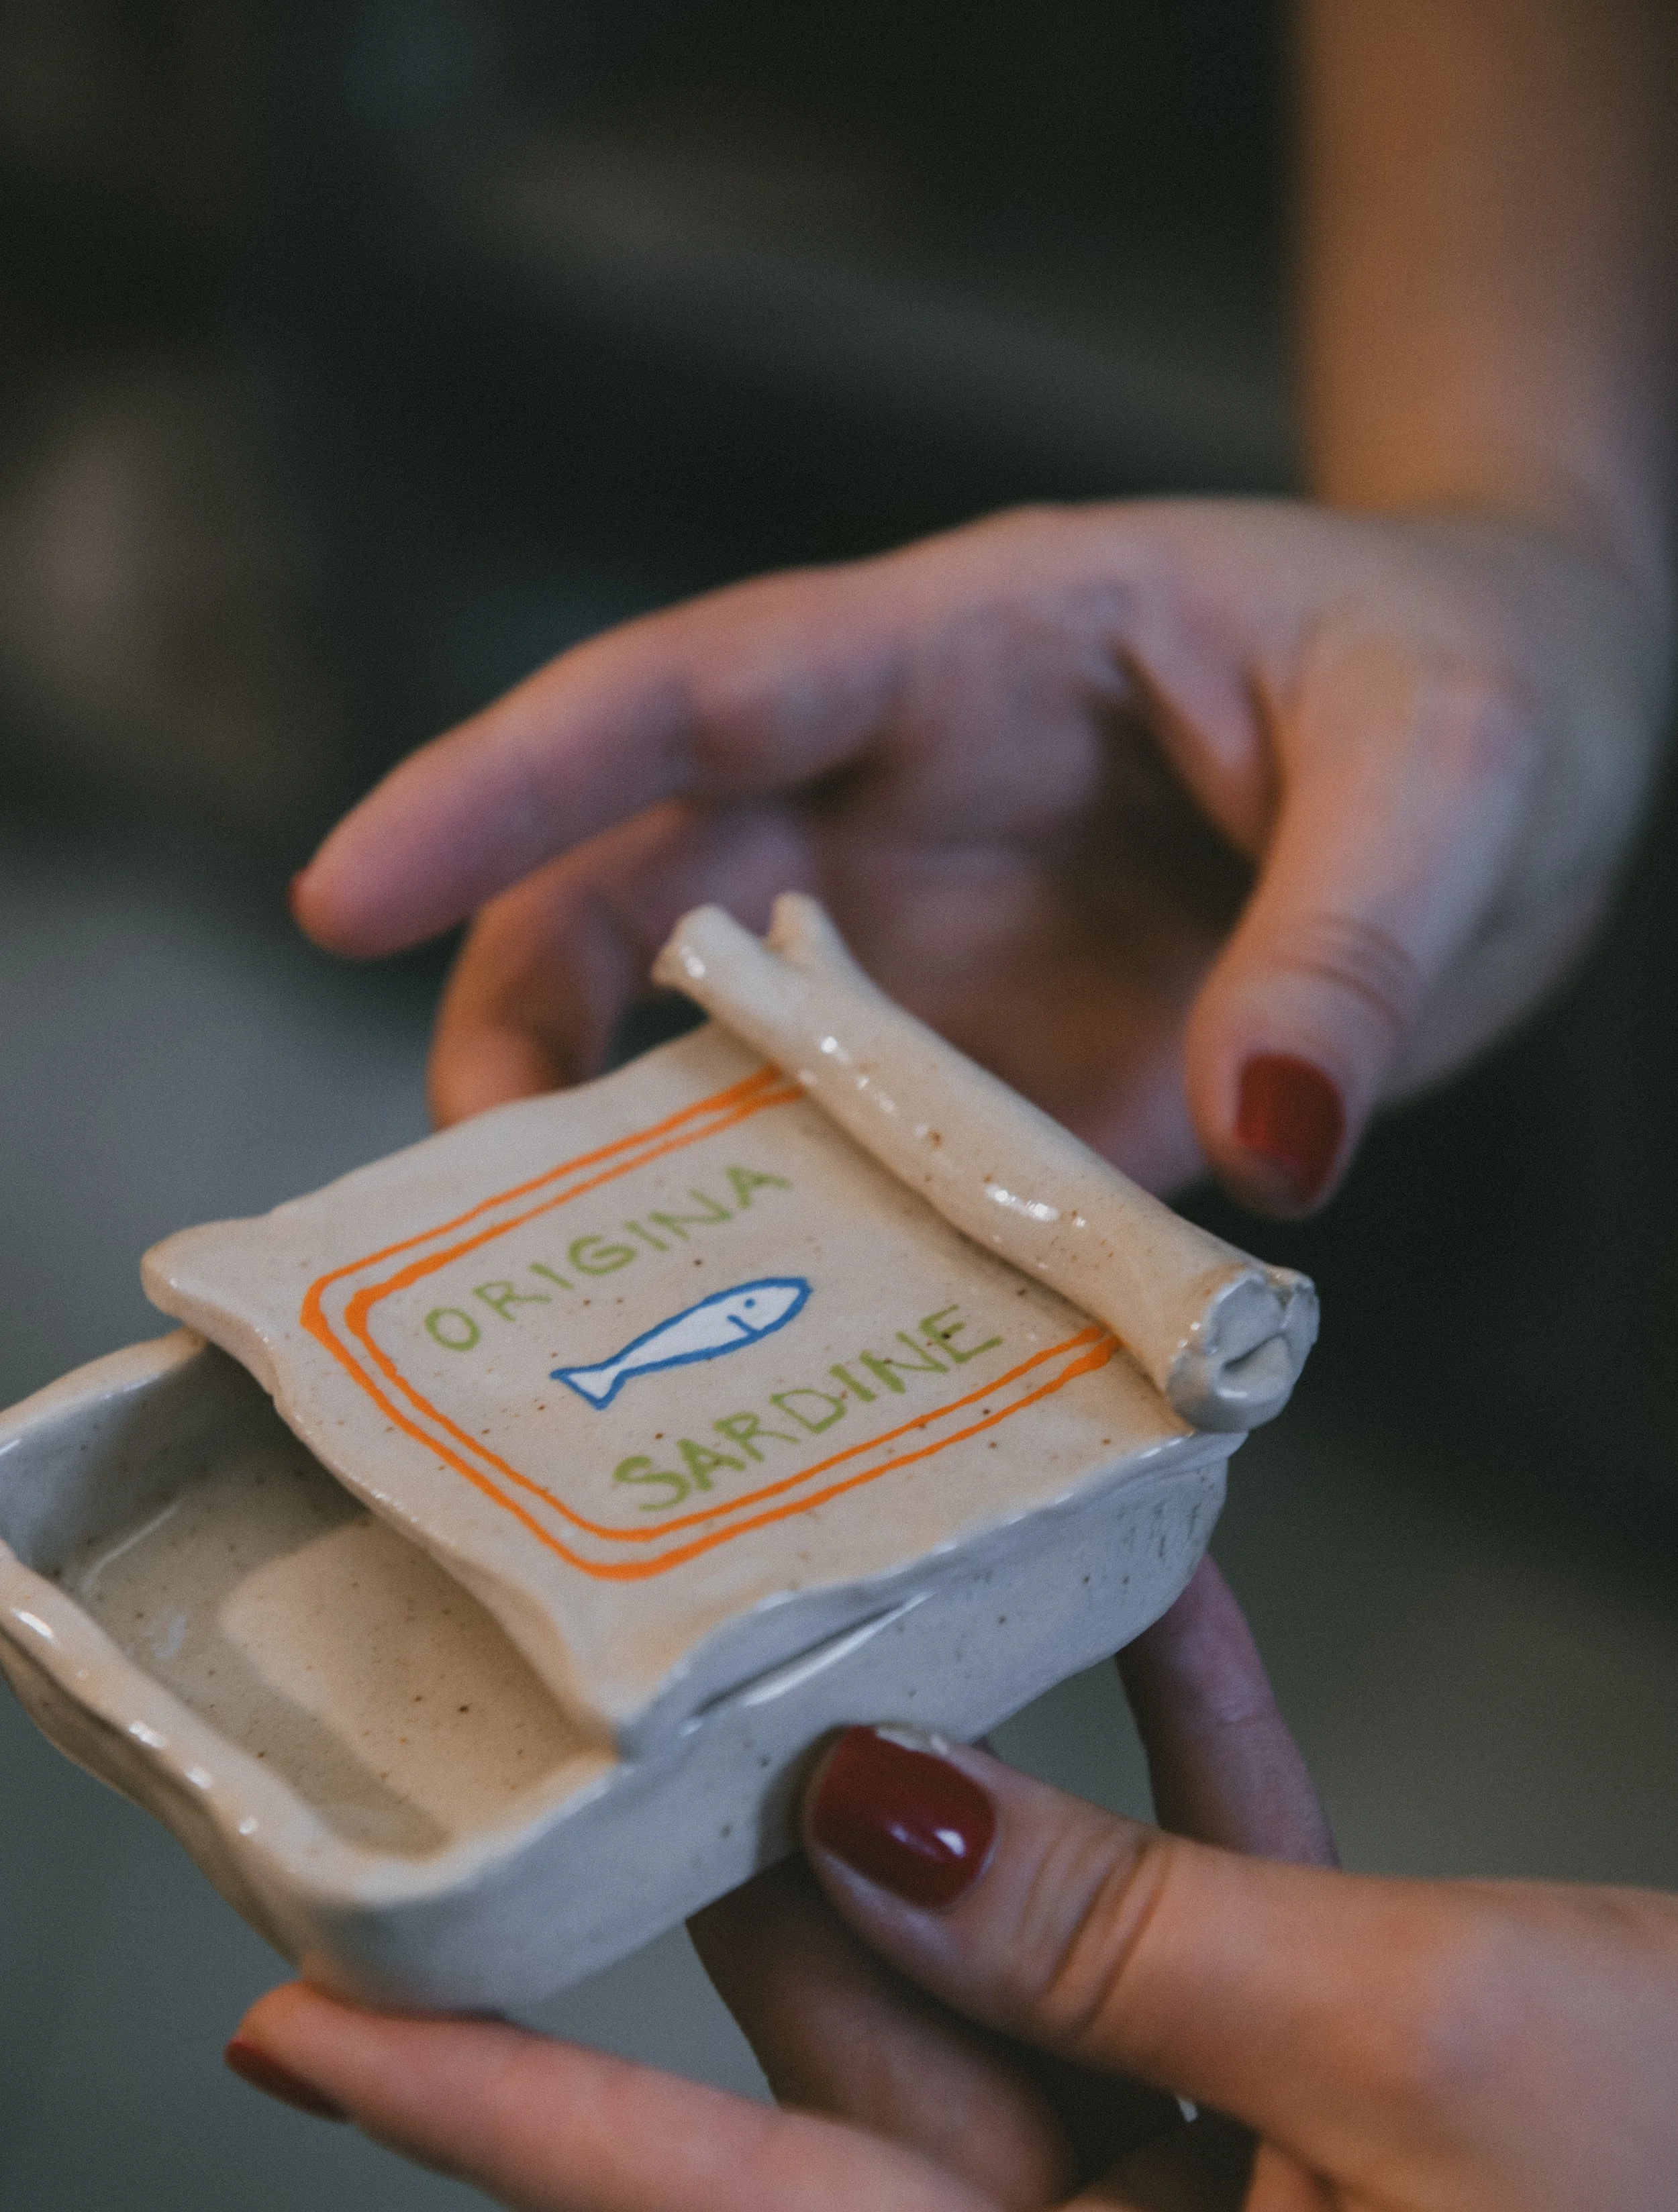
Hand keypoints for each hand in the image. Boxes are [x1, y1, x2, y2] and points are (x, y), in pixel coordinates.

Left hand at [228, 1563, 1677, 2211]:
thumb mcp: (1411, 2043)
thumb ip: (1113, 1933)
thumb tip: (865, 1811)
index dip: (505, 2130)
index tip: (303, 2033)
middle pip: (882, 2079)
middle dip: (766, 1875)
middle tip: (618, 1697)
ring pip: (1018, 1985)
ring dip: (970, 1801)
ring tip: (863, 1610)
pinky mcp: (1316, 2112)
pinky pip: (1192, 1939)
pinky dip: (1178, 1789)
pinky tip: (1157, 1613)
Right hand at [292, 498, 1665, 1212]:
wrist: (1535, 760)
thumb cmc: (1475, 681)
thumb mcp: (1443, 767)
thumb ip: (1356, 937)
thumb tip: (1270, 1141)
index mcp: (965, 653)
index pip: (695, 698)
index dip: (508, 784)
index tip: (343, 887)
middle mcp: (912, 813)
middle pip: (645, 898)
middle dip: (524, 1026)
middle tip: (459, 1192)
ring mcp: (954, 965)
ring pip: (733, 1063)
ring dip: (643, 1176)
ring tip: (572, 1318)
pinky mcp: (1016, 1093)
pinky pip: (883, 1184)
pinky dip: (823, 1271)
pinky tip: (789, 1372)